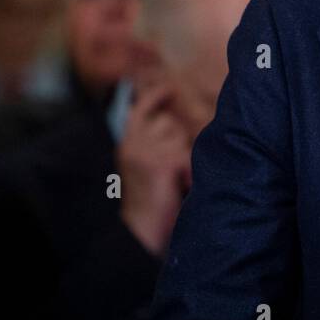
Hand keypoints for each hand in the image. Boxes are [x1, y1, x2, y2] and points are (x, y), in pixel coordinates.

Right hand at [116, 81, 195, 254]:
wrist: (142, 231)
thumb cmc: (152, 200)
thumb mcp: (149, 163)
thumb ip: (158, 141)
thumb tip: (177, 119)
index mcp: (128, 143)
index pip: (140, 109)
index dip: (154, 96)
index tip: (167, 88)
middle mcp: (133, 143)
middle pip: (170, 124)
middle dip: (179, 141)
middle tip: (173, 169)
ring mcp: (145, 151)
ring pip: (182, 139)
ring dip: (186, 157)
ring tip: (176, 180)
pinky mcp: (160, 163)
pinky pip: (189, 156)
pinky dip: (191, 172)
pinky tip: (182, 185)